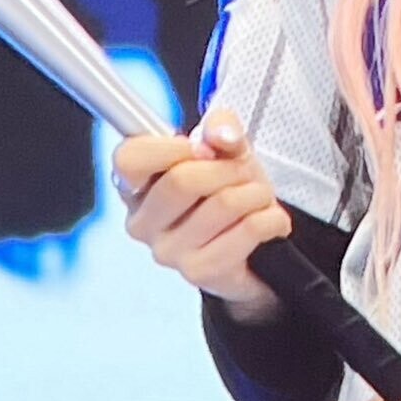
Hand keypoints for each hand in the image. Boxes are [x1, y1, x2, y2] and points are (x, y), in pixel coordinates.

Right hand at [111, 108, 291, 317]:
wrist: (254, 243)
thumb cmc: (228, 188)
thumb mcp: (224, 148)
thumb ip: (220, 128)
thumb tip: (222, 135)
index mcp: (134, 186)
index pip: (128, 159)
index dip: (171, 147)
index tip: (203, 149)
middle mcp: (141, 223)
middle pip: (183, 180)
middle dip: (230, 168)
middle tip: (244, 172)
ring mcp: (167, 252)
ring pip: (224, 203)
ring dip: (257, 192)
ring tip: (259, 198)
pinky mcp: (199, 273)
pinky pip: (249, 229)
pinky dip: (271, 218)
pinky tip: (269, 222)